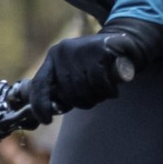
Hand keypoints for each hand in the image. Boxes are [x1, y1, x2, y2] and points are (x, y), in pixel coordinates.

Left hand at [23, 21, 159, 118]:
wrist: (123, 43)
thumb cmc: (96, 64)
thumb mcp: (76, 72)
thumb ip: (64, 87)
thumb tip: (54, 109)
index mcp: (53, 57)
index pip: (39, 84)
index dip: (40, 105)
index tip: (46, 121)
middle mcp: (63, 51)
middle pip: (66, 91)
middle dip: (80, 102)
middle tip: (93, 99)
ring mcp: (80, 49)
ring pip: (82, 88)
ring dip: (96, 97)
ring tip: (104, 93)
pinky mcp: (99, 50)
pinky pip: (98, 81)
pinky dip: (106, 90)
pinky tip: (112, 90)